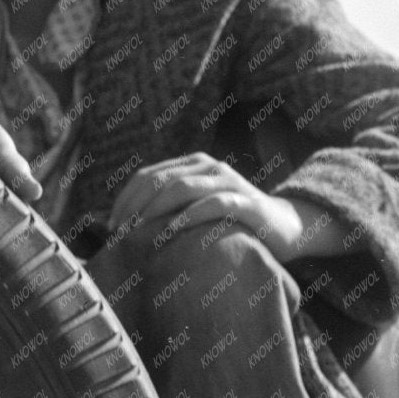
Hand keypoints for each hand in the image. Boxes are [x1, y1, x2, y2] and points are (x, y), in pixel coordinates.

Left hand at [107, 154, 311, 261]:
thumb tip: (127, 226)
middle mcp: (209, 167)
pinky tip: (172, 231)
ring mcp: (229, 182)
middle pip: (160, 179)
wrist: (287, 226)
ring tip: (139, 231)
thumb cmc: (234, 222)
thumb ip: (172, 208)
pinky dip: (190, 216)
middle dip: (135, 205)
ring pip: (183, 187)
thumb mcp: (198, 208)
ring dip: (156, 209)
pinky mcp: (247, 203)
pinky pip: (214, 204)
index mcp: (193, 166)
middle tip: (120, 232)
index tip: (112, 225)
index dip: (126, 198)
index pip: (148, 175)